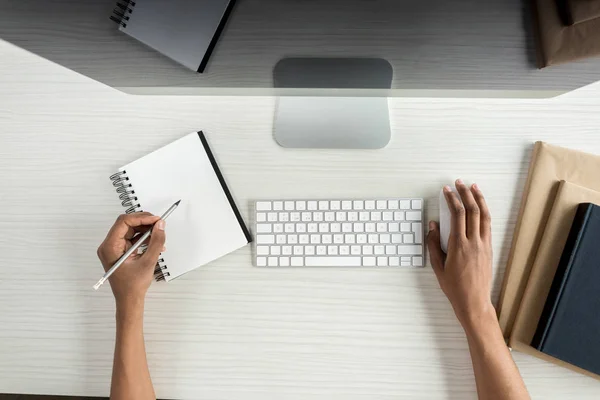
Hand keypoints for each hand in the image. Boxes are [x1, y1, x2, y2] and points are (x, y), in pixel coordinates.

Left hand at [97, 212, 165, 309]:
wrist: (129, 300)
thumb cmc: (132, 286)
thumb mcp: (148, 262)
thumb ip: (156, 242)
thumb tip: (160, 226)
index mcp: (110, 247)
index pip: (124, 222)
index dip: (141, 218)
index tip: (155, 219)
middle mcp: (109, 246)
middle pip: (127, 225)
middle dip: (144, 223)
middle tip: (159, 224)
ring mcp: (114, 248)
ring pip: (131, 231)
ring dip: (146, 231)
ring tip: (159, 235)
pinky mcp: (121, 251)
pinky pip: (133, 239)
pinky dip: (145, 239)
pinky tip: (155, 244)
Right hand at [427, 180, 493, 329]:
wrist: (474, 301)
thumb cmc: (454, 287)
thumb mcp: (437, 266)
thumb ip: (433, 244)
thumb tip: (433, 226)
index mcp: (458, 245)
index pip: (457, 215)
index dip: (452, 199)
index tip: (446, 190)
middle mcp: (473, 242)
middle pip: (471, 211)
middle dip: (465, 194)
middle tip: (458, 183)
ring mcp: (483, 244)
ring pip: (483, 215)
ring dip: (478, 199)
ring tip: (473, 188)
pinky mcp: (489, 248)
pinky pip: (488, 225)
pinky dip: (484, 212)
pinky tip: (481, 206)